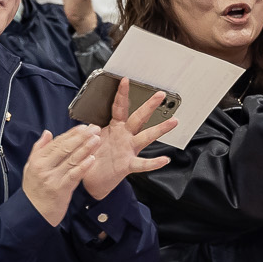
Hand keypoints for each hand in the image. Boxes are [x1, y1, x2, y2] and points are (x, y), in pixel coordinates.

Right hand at [21, 126, 99, 224]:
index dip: (71, 134)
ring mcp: (52, 178)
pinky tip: (92, 159)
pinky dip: (83, 167)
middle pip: (65, 148)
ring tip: (96, 139)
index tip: (83, 127)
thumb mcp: (30, 166)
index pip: (57, 142)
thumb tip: (47, 132)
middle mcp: (44, 167)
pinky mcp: (60, 189)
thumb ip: (39, 148)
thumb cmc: (34, 190)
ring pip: (72, 160)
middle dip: (81, 137)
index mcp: (38, 160)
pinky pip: (74, 175)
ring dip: (86, 149)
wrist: (32, 213)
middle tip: (94, 129)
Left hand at [80, 79, 175, 197]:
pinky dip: (154, 162)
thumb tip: (91, 122)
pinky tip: (164, 159)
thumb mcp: (89, 139)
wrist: (91, 181)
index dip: (121, 94)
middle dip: (149, 105)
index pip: (119, 107)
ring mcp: (128, 150)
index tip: (125, 80)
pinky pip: (142, 164)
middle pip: (139, 118)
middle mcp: (124, 137)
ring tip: (173, 122)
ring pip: (146, 137)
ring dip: (160, 129)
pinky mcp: (128, 165)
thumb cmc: (92, 159)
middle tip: (160, 94)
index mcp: (114, 128)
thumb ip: (91, 129)